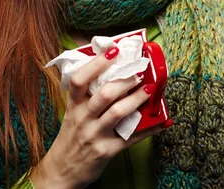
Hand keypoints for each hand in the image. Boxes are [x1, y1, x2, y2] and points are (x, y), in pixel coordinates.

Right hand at [31, 46, 170, 188]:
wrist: (61, 172)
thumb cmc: (71, 137)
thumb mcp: (72, 113)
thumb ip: (86, 95)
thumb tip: (110, 69)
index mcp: (74, 105)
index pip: (79, 80)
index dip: (97, 63)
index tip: (114, 51)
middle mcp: (83, 118)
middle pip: (104, 94)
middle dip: (124, 81)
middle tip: (139, 71)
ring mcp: (95, 135)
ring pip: (118, 113)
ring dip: (137, 99)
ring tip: (150, 90)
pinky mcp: (107, 151)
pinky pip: (131, 137)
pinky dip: (149, 129)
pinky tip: (162, 121)